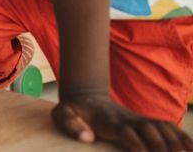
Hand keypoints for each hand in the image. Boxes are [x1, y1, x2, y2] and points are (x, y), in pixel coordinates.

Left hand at [52, 92, 192, 150]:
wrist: (85, 97)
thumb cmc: (73, 111)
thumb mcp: (62, 115)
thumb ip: (72, 125)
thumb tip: (88, 138)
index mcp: (109, 122)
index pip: (127, 133)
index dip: (137, 143)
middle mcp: (128, 120)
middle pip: (150, 131)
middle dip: (163, 145)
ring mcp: (139, 120)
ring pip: (162, 128)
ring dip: (177, 141)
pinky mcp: (146, 122)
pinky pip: (167, 127)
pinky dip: (182, 136)